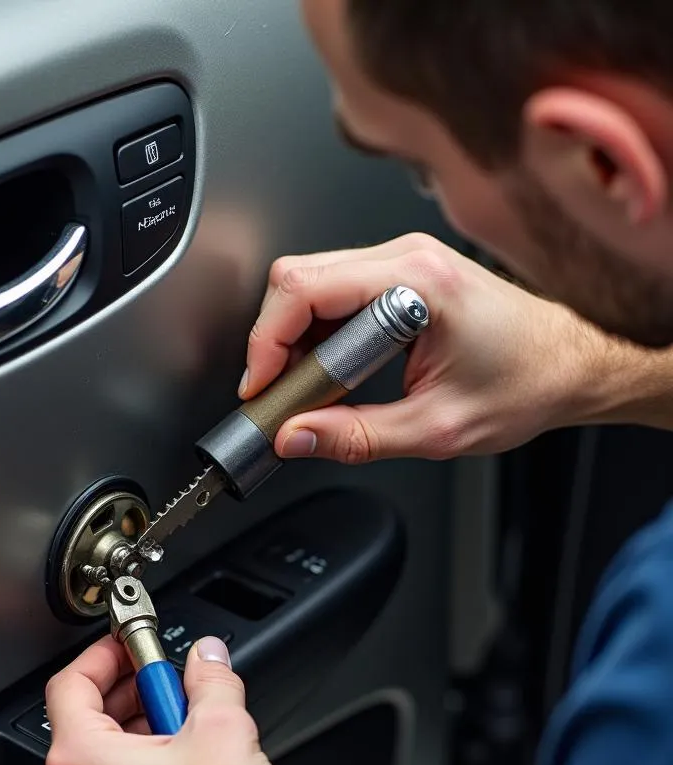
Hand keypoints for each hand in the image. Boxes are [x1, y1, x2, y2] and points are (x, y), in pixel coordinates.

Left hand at [35, 635, 285, 764]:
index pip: (70, 684)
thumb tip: (207, 658)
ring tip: (182, 728)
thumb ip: (210, 678)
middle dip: (126, 693)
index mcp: (80, 760)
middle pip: (80, 723)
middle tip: (164, 682)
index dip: (103, 655)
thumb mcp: (223, 727)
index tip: (129, 645)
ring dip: (133, 734)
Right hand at [243, 233, 602, 463]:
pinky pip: (333, 289)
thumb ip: (355, 437)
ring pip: (309, 281)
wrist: (572, 364)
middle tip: (279, 393)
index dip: (268, 342)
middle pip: (297, 279)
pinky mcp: (401, 274)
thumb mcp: (435, 428)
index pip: (304, 290)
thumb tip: (294, 438)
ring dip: (294, 338)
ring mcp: (403, 261)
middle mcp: (407, 257)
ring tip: (308, 388)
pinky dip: (317, 332)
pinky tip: (330, 369)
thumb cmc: (527, 383)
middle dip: (274, 340)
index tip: (261, 386)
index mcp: (417, 283)